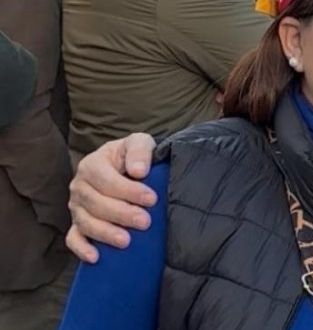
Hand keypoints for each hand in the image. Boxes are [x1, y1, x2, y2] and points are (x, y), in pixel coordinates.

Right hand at [66, 133, 157, 262]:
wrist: (125, 166)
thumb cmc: (133, 156)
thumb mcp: (139, 143)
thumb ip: (140, 151)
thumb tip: (139, 171)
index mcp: (92, 165)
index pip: (106, 180)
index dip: (129, 191)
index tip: (152, 199)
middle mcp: (79, 186)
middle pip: (96, 204)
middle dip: (122, 214)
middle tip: (145, 222)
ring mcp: (76, 207)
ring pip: (85, 223)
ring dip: (105, 233)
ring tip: (126, 241)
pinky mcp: (77, 224)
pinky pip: (73, 239)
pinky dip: (81, 249)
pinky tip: (96, 257)